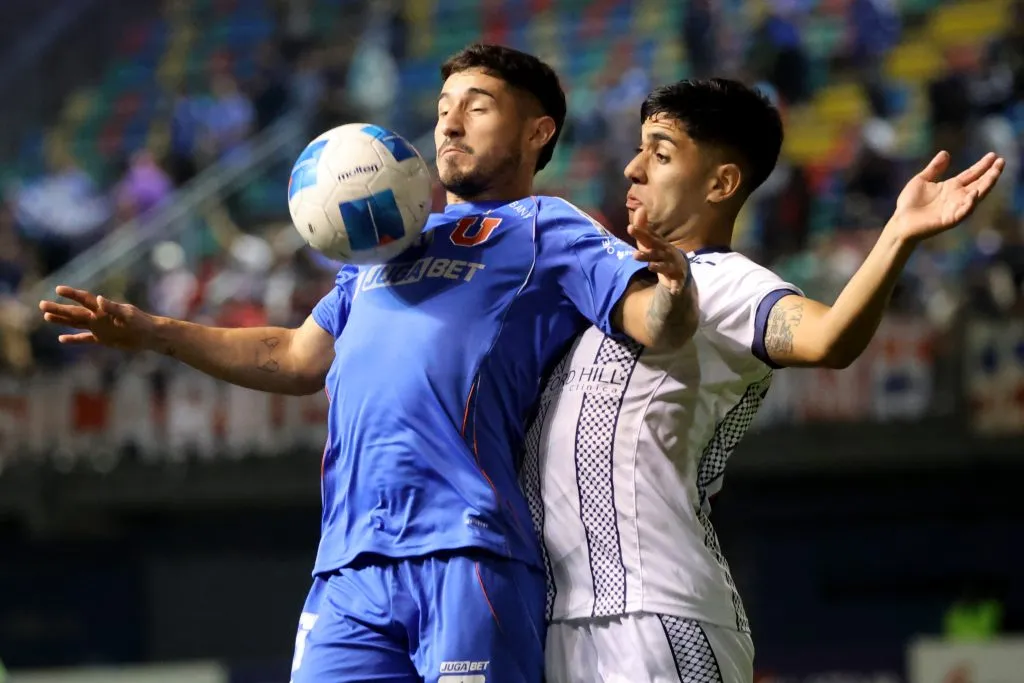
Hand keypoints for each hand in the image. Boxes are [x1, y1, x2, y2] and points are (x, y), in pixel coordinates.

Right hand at [39, 286, 157, 350]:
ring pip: (76, 324)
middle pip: (75, 312)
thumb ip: (113, 307)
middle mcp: (98, 317)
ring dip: (63, 321)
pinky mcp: (104, 339)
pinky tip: (62, 339)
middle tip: (41, 304)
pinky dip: (74, 339)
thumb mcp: (128, 314)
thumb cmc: (142, 322)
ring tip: (46, 317)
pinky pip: (85, 339)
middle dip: (58, 309)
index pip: (84, 299)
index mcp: (103, 309)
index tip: (58, 289)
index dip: (72, 294)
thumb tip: (99, 299)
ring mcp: (100, 328)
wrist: (151, 334)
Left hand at [628, 207, 690, 294]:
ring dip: (658, 267)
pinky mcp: (678, 278)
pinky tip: (674, 291)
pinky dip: (676, 286)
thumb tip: (639, 208)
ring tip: (650, 267)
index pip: (648, 237)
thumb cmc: (660, 252)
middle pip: (655, 252)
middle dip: (646, 253)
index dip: (640, 233)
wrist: (679, 267)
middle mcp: (666, 253)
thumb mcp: (650, 241)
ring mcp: (673, 265)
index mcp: (659, 244)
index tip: (629, 228)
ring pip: (664, 266)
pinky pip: (677, 283)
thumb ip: (643, 228)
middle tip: (634, 255)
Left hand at [893, 151, 1004, 243]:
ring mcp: (955, 208)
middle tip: (1001, 162)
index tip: (993, 155)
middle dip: (991, 174)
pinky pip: (964, 211)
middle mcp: (957, 197)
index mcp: (951, 187)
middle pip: (979, 184)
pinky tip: (975, 193)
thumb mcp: (922, 180)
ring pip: (976, 196)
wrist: (900, 222)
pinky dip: (970, 203)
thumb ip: (935, 168)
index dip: (982, 165)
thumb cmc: (909, 203)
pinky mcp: (949, 219)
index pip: (971, 174)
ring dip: (986, 185)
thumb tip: (945, 153)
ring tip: (995, 173)